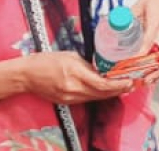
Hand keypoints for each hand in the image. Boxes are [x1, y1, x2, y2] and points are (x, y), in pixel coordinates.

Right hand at [17, 51, 135, 104]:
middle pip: (102, 93)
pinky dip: (98, 95)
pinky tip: (105, 90)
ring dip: (110, 93)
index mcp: (75, 73)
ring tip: (122, 86)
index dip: (118, 84)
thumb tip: (104, 69)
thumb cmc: (46, 61)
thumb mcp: (71, 56)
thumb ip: (88, 64)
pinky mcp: (67, 102)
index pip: (102, 84)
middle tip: (131, 84)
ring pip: (96, 98)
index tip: (129, 81)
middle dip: (119, 90)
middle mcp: (73, 88)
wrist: (27, 75)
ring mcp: (70, 97)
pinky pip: (88, 99)